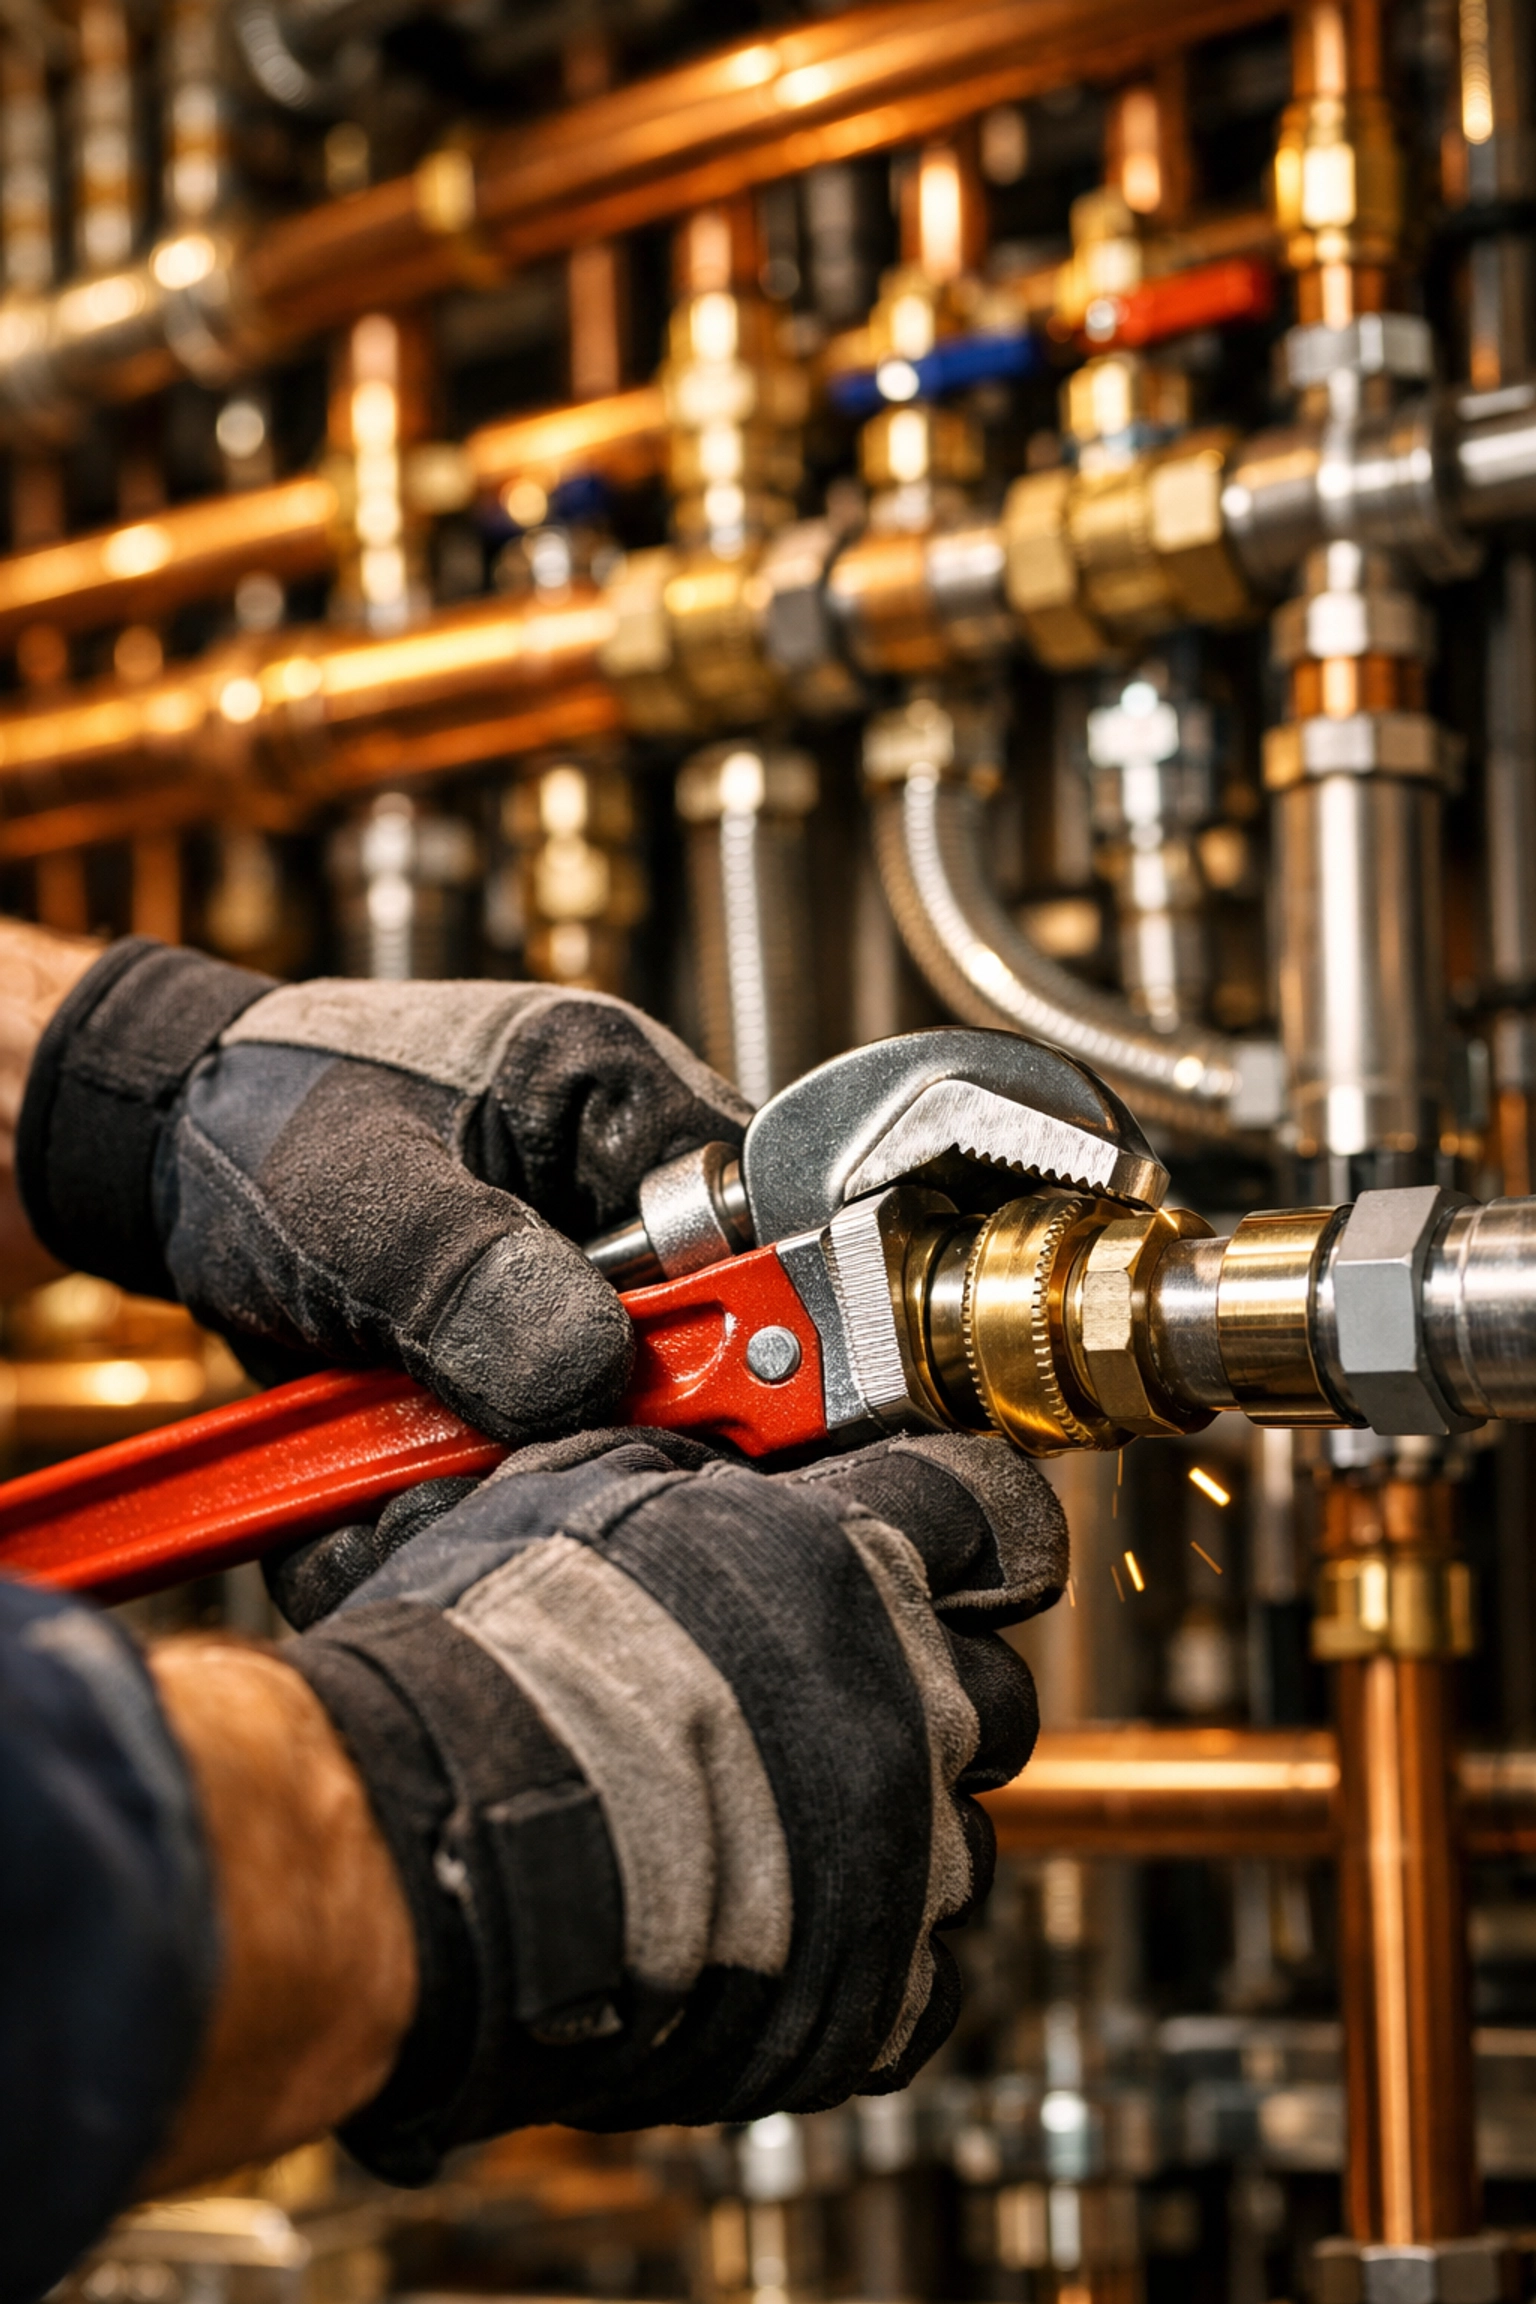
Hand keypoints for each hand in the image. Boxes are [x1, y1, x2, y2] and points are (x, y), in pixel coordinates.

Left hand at [17, 939, 749, 1441]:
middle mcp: (620, 1185)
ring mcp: (582, 1272)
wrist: (169, 1145)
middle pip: (707, 1340)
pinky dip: (466, 1493)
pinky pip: (543, 1440)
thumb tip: (591, 1381)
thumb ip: (470, 1280)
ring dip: (515, 1480)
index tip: (670, 1423)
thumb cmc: (260, 1119)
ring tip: (404, 1491)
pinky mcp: (532, 1344)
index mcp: (610, 1089)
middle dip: (598, 1434)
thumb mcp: (354, 1197)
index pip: (756, 1221)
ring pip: (620, 1416)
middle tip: (496, 1479)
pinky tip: (384, 1496)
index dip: (740, 1331)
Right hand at [278, 1426, 1066, 2179]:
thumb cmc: (495, 1667)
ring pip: (963, 1832)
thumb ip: (684, 1475)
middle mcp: (912, 1700)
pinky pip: (928, 1974)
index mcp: (854, 1564)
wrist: (443, 1850)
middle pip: (993, 1682)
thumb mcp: (577, 1492)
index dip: (973, 1521)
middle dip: (929, 1686)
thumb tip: (705, 1476)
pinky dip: (871, 1957)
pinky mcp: (875, 1993)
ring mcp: (908, 1852)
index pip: (990, 1510)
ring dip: (893, 1825)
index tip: (960, 1538)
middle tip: (823, 1700)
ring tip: (773, 1831)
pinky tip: (783, 1935)